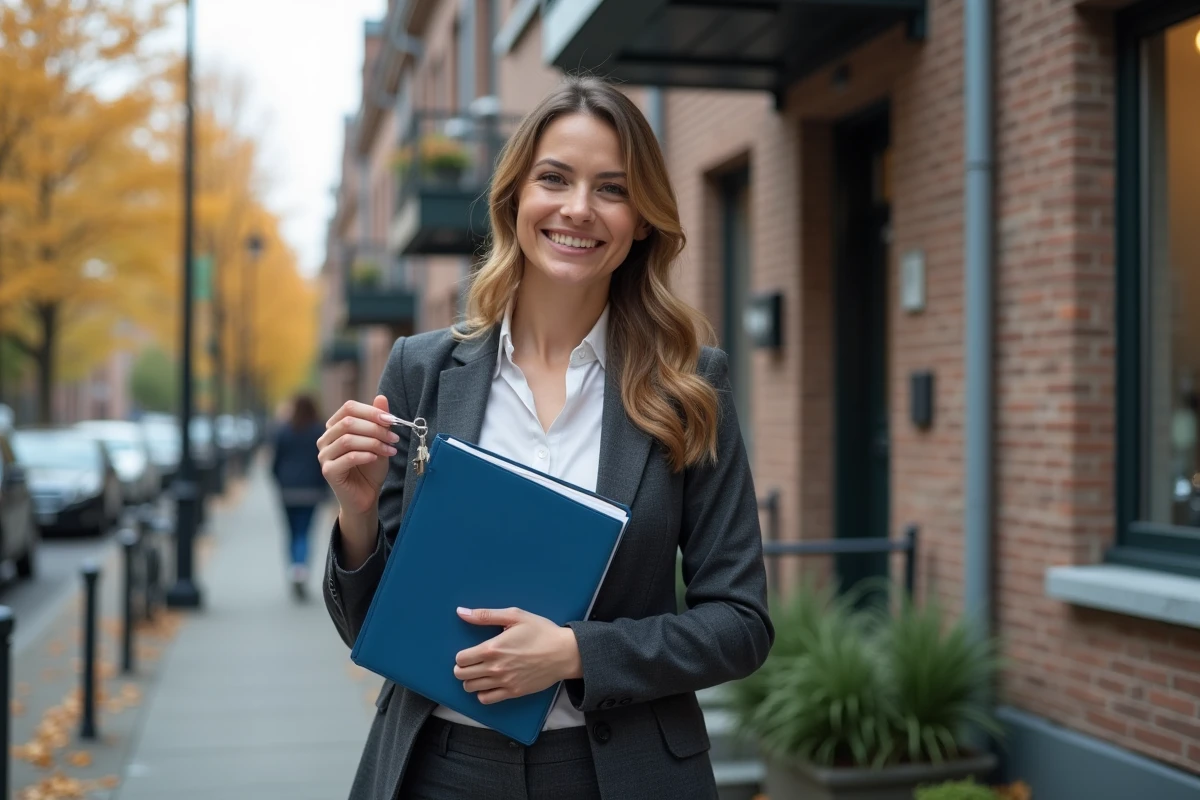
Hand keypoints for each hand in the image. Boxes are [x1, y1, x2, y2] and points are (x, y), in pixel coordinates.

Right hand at [317, 395, 399, 516]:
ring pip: (347, 439)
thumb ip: (379, 420)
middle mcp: (325, 439)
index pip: (349, 408)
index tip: (392, 420)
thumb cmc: (371, 467)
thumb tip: (381, 397)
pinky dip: (365, 455)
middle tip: (394, 437)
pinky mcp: (328, 471)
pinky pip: (347, 457)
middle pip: (348, 423)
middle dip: (375, 428)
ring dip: (373, 442)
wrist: (366, 496)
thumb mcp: (379, 440)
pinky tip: (376, 458)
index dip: (371, 411)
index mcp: (335, 427)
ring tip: (389, 450)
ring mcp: (324, 455)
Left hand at [453, 607, 581, 703]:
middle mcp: (495, 668)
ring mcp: (504, 682)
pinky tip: (490, 683)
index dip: (462, 655)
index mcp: (493, 648)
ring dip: (471, 680)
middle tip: (472, 662)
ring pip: (471, 688)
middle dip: (463, 668)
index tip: (470, 652)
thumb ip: (486, 615)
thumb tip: (461, 612)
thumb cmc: (541, 631)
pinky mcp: (513, 692)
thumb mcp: (515, 616)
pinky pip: (486, 699)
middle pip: (462, 675)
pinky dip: (483, 693)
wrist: (565, 653)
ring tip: (481, 672)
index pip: (461, 659)